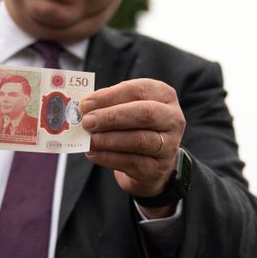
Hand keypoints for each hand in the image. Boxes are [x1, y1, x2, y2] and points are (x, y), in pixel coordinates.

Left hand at [80, 79, 184, 215]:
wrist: (151, 165)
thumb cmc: (135, 129)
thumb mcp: (127, 110)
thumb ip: (109, 105)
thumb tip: (84, 106)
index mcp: (164, 96)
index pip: (139, 90)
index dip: (111, 96)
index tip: (87, 103)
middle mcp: (172, 119)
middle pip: (144, 113)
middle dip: (112, 117)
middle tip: (87, 121)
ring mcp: (169, 145)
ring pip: (138, 140)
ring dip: (108, 139)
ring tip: (88, 140)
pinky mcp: (157, 168)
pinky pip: (131, 161)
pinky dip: (108, 157)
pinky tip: (93, 154)